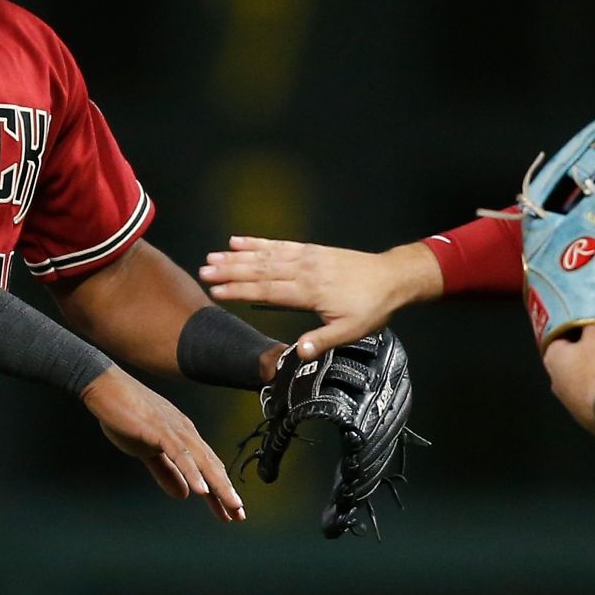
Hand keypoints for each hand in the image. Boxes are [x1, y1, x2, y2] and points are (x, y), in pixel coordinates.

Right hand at [80, 368, 245, 520]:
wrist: (106, 388)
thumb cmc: (126, 415)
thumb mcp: (148, 451)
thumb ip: (166, 472)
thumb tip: (183, 495)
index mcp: (184, 437)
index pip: (208, 467)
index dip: (221, 490)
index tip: (232, 511)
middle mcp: (185, 433)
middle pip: (212, 466)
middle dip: (227, 492)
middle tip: (239, 514)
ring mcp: (173, 430)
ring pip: (202, 462)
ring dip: (218, 485)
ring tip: (230, 505)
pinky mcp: (159, 431)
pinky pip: (180, 454)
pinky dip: (192, 472)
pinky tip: (201, 489)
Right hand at [200, 237, 443, 360]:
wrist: (391, 278)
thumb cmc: (371, 307)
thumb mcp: (352, 331)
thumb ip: (323, 341)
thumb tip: (299, 353)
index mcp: (310, 291)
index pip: (267, 291)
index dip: (239, 290)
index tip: (215, 290)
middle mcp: (304, 270)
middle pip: (260, 270)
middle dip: (229, 271)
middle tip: (203, 271)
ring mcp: (306, 257)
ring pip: (266, 255)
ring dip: (237, 256)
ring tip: (213, 256)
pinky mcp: (310, 250)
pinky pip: (279, 244)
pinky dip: (258, 242)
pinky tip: (239, 241)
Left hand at [541, 326, 594, 443]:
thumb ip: (594, 321)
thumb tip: (594, 310)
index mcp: (551, 357)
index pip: (560, 334)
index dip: (578, 327)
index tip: (593, 324)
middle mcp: (553, 379)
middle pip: (570, 355)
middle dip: (586, 347)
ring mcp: (565, 398)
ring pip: (579, 374)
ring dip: (593, 366)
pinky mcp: (580, 412)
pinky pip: (589, 390)